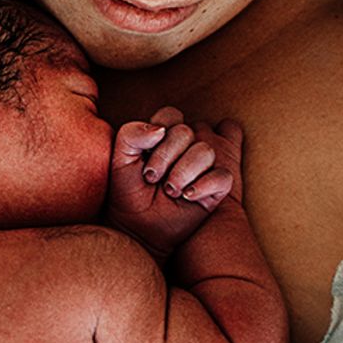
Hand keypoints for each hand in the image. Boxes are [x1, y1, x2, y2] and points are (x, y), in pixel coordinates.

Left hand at [107, 106, 243, 259]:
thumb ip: (131, 134)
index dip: (158, 136)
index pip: (171, 115)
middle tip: (151, 179)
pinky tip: (187, 197)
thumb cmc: (127, 192)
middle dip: (165, 157)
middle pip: (186, 132)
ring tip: (169, 191)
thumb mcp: (119, 159)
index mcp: (164, 135)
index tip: (142, 161)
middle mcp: (186, 147)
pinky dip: (204, 185)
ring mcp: (203, 167)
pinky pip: (223, 177)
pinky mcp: (216, 188)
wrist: (135, 227)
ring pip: (206, 152)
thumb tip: (161, 130)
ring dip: (183, 173)